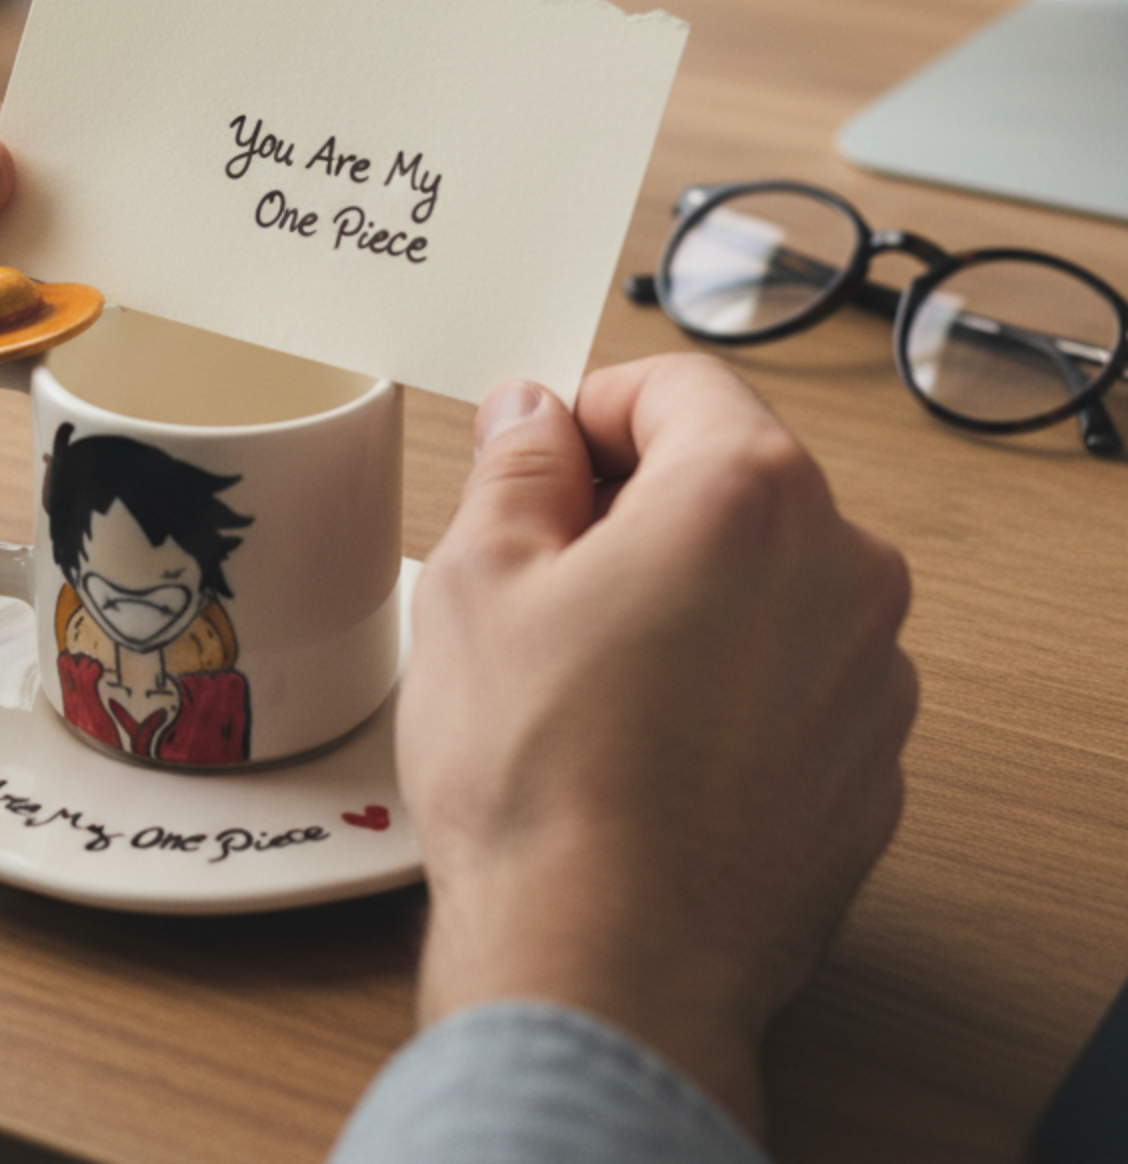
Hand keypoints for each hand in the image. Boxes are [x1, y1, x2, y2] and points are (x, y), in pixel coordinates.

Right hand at [398, 354, 916, 1138]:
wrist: (606, 966)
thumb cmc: (541, 777)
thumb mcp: (479, 576)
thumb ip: (515, 464)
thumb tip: (531, 418)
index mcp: (750, 494)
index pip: (675, 383)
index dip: (587, 408)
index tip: (538, 459)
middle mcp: (844, 570)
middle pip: (731, 477)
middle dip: (634, 502)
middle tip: (540, 570)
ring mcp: (872, 676)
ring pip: (764, 579)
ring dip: (685, 591)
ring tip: (586, 671)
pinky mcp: (870, 767)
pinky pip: (792, 674)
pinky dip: (727, 679)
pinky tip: (643, 740)